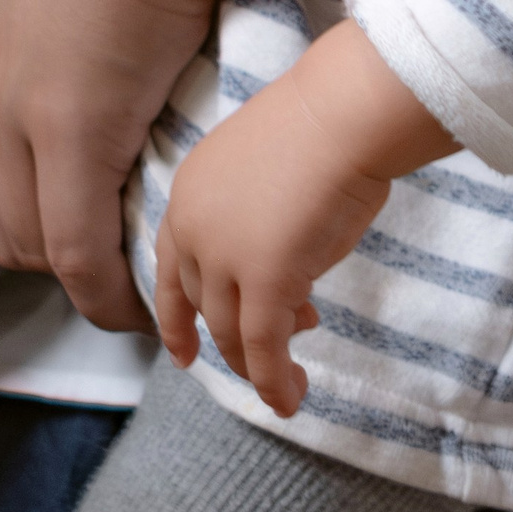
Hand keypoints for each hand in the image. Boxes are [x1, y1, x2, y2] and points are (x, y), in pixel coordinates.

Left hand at [0, 0, 220, 333]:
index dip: (26, 192)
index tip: (81, 211)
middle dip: (49, 248)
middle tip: (116, 258)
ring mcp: (18, 110)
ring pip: (30, 240)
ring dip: (79, 274)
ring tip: (135, 283)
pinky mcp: (72, 131)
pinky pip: (81, 249)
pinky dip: (107, 290)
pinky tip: (143, 300)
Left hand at [152, 21, 450, 417]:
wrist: (341, 113)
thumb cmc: (321, 126)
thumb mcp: (265, 174)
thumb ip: (255, 222)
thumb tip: (282, 275)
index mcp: (188, 193)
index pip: (171, 268)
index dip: (175, 317)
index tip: (183, 355)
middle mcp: (193, 228)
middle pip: (205, 305)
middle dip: (240, 333)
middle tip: (290, 334)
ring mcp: (224, 257)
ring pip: (232, 333)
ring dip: (259, 365)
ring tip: (292, 380)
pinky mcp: (264, 282)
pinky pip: (264, 348)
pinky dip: (274, 381)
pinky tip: (291, 398)